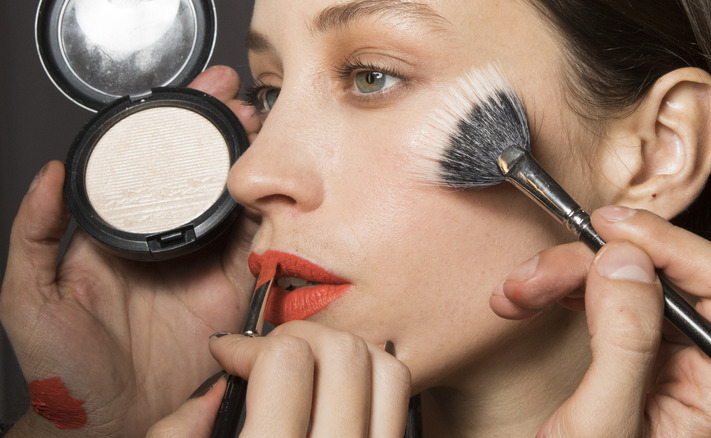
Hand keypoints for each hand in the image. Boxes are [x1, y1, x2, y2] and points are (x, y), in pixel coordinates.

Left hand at [0, 66, 259, 435]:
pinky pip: (260, 252)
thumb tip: (48, 174)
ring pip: (237, 204)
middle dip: (225, 133)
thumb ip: (36, 235)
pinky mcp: (233, 293)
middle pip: (204, 175)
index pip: (152, 167)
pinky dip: (276, 222)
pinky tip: (285, 194)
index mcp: (123, 235)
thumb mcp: (29, 298)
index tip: (198, 93)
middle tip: (241, 104)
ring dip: (256, 166)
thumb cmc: (62, 370)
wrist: (109, 425)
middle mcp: (169, 243)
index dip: (175, 127)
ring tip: (266, 134)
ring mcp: (204, 266)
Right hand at [147, 321, 411, 436]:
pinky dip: (374, 379)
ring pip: (387, 368)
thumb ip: (176, 433)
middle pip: (343, 351)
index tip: (228, 355)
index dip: (246, 346)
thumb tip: (220, 384)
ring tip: (308, 370)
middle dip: (297, 337)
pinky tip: (338, 393)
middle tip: (268, 357)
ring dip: (343, 352)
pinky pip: (403, 399)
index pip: (287, 360)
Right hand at [491, 206, 710, 436]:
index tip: (608, 228)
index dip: (665, 243)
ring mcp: (671, 369)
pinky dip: (566, 297)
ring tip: (519, 293)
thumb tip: (626, 261)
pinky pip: (609, 309)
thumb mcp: (601, 426)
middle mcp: (706, 374)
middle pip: (666, 280)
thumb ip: (624, 343)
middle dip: (594, 266)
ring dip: (568, 280)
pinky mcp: (636, 366)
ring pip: (630, 288)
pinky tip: (534, 301)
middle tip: (540, 273)